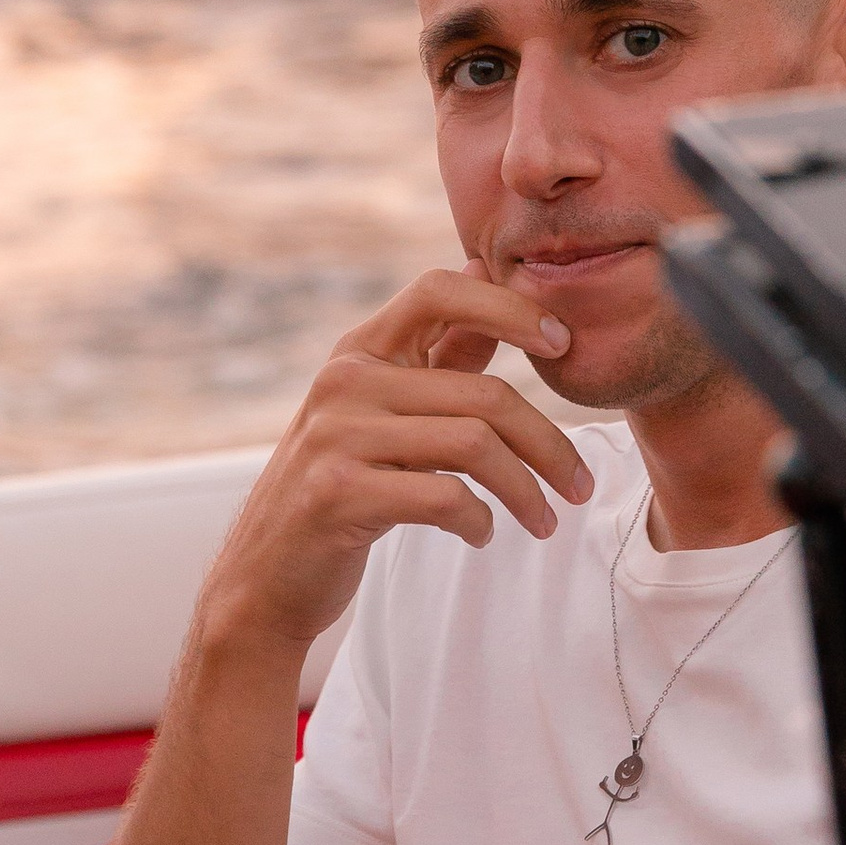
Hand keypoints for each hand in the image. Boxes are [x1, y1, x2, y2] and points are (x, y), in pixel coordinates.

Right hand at [199, 267, 595, 662]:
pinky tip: (481, 535)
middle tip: (581, 487)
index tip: (563, 341)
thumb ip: (436, 350)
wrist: (265, 576)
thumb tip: (477, 268)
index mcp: (359, 351)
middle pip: (484, 394)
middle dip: (549, 444)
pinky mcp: (338, 493)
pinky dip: (479, 521)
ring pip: (474, 446)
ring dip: (526, 492)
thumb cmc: (341, 488)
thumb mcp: (384, 412)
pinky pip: (445, 497)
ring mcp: (336, 436)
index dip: (509, 306)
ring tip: (545, 522)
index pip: (439, 292)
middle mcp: (344, 382)